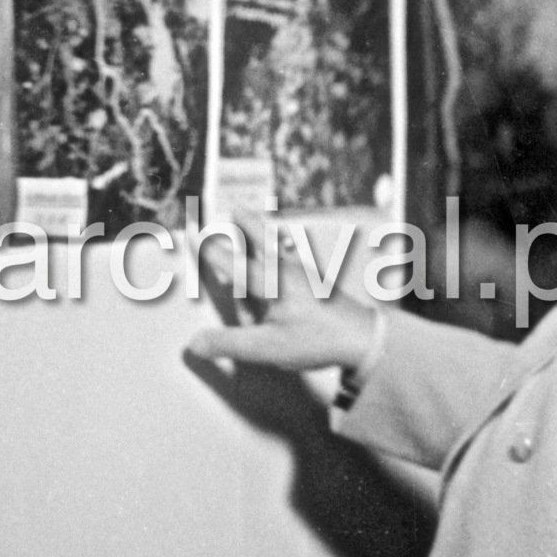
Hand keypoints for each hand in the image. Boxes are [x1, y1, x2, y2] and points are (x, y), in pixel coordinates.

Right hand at [184, 212, 381, 372]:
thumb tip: (194, 343)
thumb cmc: (317, 340)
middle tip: (235, 208)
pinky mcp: (319, 281)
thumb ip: (230, 344)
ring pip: (280, 245)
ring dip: (264, 232)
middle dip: (247, 224)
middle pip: (263, 240)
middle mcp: (287, 270)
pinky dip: (283, 247)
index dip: (209, 250)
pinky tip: (284, 249)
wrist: (365, 338)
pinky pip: (294, 257)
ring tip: (251, 216)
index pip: (232, 263)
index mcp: (271, 282)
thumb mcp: (268, 348)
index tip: (192, 232)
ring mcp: (306, 273)